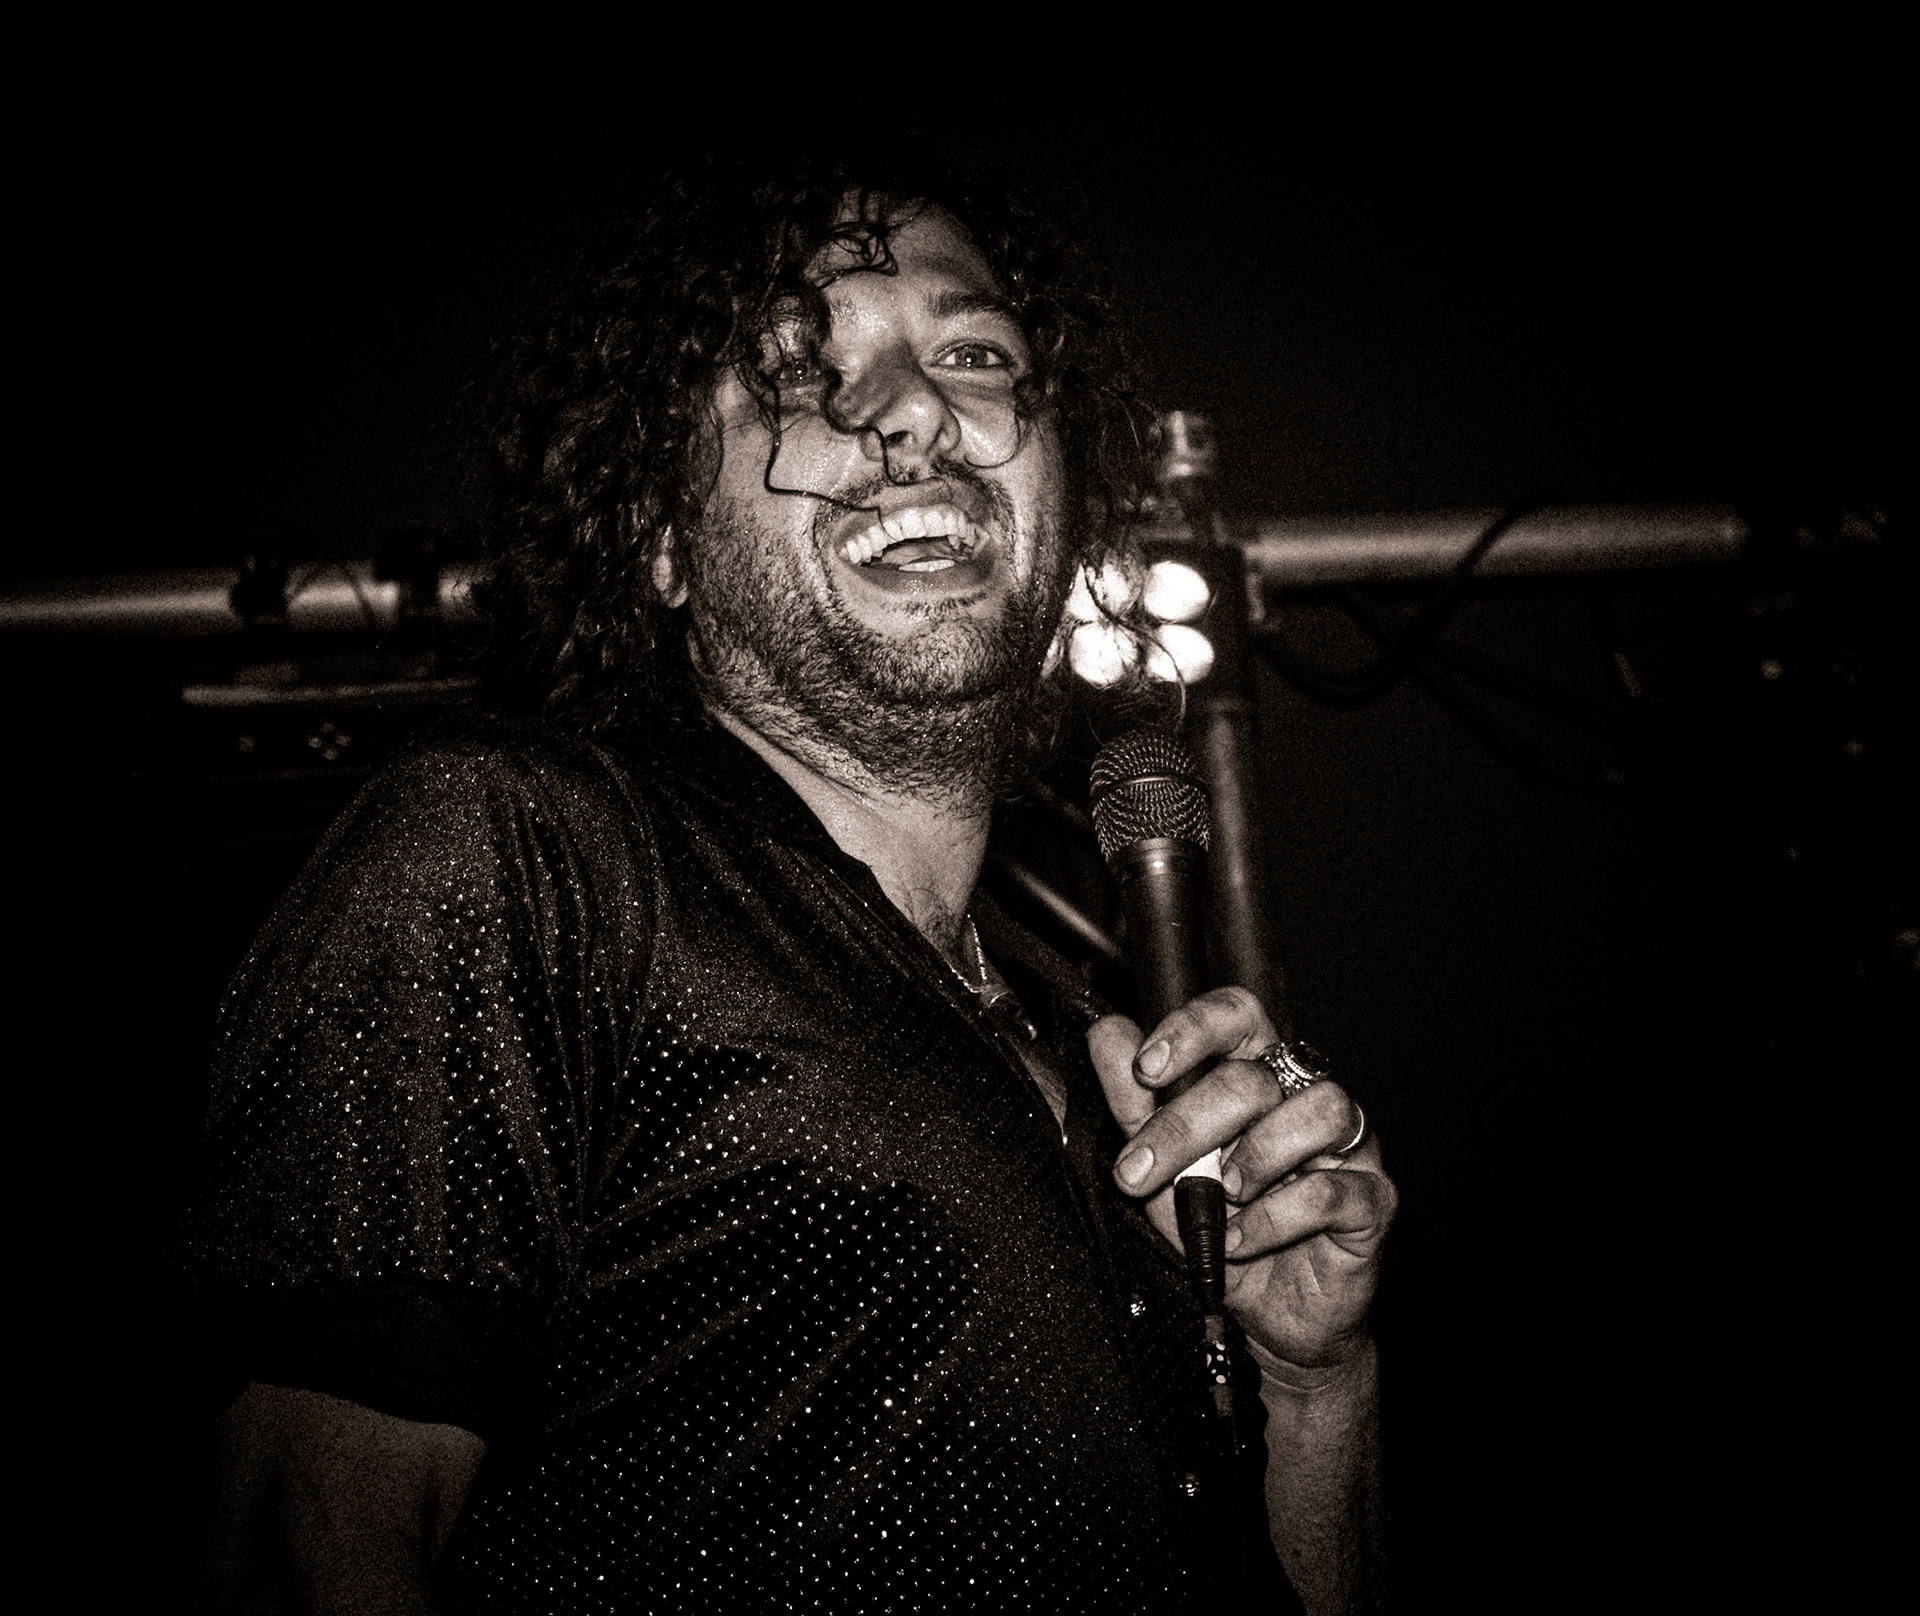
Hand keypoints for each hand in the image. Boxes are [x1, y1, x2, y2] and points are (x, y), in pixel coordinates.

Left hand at [1088, 988, 1395, 1372]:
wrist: (1268, 1320)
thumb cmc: (1220, 1232)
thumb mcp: (1162, 1171)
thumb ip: (1133, 1104)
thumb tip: (1104, 1034)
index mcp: (1258, 1074)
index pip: (1239, 1014)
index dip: (1194, 1028)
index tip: (1146, 1069)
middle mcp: (1307, 1097)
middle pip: (1257, 1077)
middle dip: (1185, 1125)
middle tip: (1138, 1172)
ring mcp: (1350, 1146)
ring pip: (1320, 1110)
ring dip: (1254, 1156)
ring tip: (1218, 1198)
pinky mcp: (1373, 1201)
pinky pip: (1332, 1189)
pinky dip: (1275, 1217)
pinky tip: (1239, 1241)